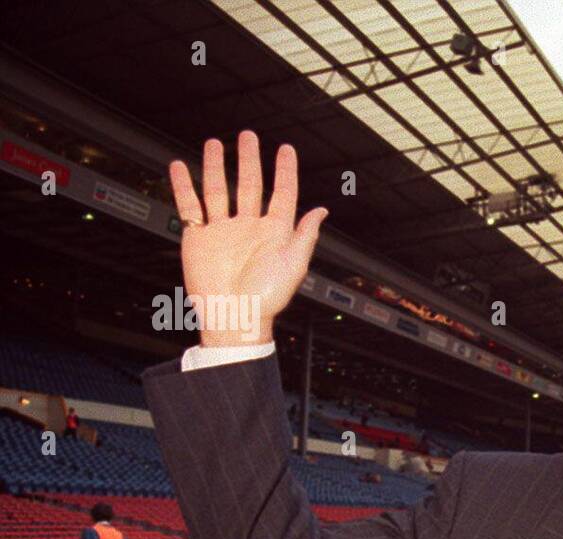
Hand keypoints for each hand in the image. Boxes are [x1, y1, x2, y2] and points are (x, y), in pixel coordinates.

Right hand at [168, 131, 327, 346]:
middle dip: (249, 160)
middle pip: (248, 184)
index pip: (282, 193)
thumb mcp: (294, 264)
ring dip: (215, 166)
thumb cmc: (267, 297)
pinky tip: (180, 167)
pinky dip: (183, 186)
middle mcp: (249, 227)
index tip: (286, 149)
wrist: (234, 316)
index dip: (285, 171)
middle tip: (248, 135)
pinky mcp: (199, 237)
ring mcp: (223, 230)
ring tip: (215, 144)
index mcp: (275, 231)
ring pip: (218, 190)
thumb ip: (306, 235)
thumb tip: (321, 210)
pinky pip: (189, 206)